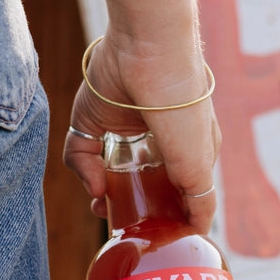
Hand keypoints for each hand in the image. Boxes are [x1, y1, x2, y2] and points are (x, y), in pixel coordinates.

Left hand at [63, 29, 221, 234]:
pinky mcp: (92, 119)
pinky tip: (93, 183)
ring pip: (106, 172)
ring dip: (102, 194)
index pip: (178, 190)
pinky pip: (80, 153)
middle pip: (139, 184)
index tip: (158, 233)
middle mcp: (155, 139)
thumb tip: (197, 232)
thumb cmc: (183, 105)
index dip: (168, 213)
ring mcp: (122, 129)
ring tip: (101, 208)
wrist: (149, 47)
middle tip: (125, 225)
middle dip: (131, 207)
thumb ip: (199, 200)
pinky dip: (82, 170)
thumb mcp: (198, 161)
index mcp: (189, 148)